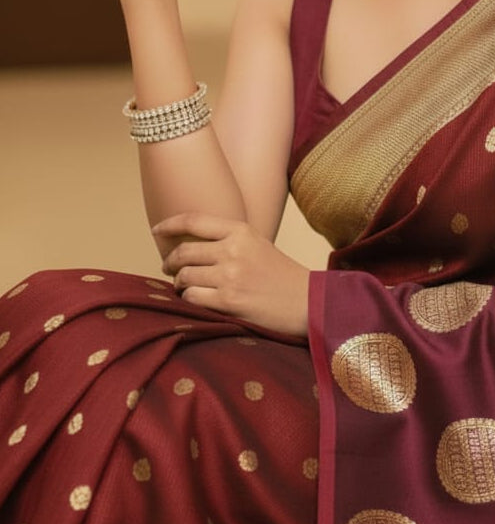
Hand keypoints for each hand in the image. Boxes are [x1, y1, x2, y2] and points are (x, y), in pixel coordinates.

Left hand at [154, 213, 309, 337]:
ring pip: (184, 277)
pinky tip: (194, 301)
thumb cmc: (282, 276)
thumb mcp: (258, 245)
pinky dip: (188, 300)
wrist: (309, 302)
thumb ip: (229, 241)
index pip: (194, 221)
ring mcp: (230, 276)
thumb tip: (192, 246)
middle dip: (170, 262)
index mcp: (241, 231)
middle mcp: (233, 250)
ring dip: (179, 284)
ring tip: (184, 288)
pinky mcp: (228, 301)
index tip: (156, 231)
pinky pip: (192, 298)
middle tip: (168, 269)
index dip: (169, 225)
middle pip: (183, 252)